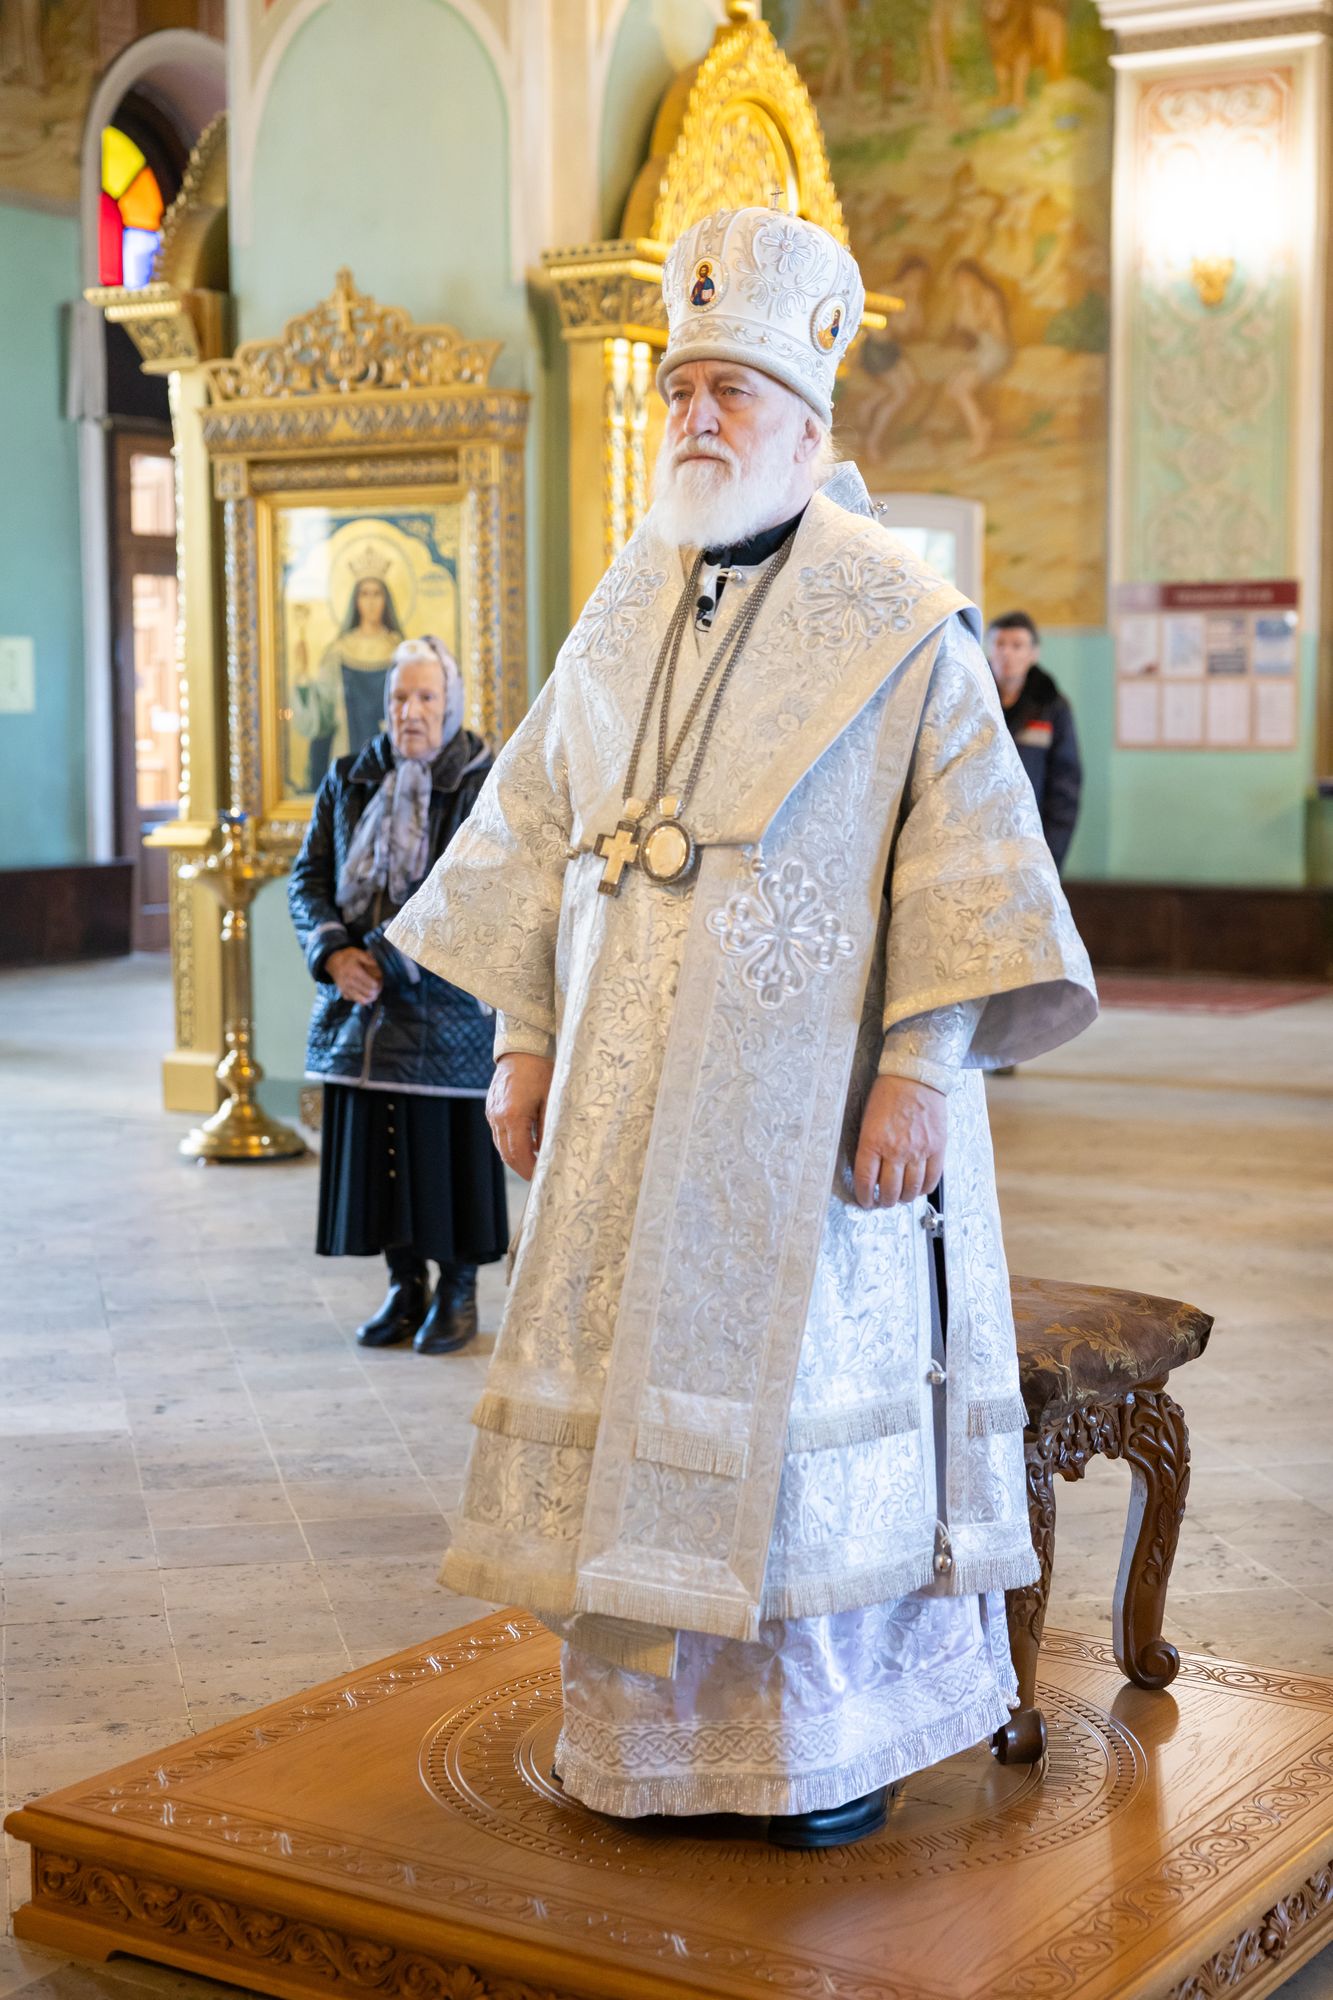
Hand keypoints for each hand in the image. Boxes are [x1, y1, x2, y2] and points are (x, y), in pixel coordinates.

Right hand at [326, 946, 381, 1005]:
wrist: (332, 962)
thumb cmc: (347, 957)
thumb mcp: (359, 953)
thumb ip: (370, 960)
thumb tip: (379, 969)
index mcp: (355, 972)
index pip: (372, 984)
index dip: (379, 983)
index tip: (380, 979)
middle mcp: (350, 983)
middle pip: (369, 993)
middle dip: (377, 990)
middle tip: (379, 985)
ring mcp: (346, 990)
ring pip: (363, 1001)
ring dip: (371, 997)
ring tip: (374, 991)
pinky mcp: (344, 994)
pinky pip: (356, 1001)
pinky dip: (363, 998)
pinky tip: (365, 991)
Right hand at [487, 1053, 553, 1180]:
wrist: (522, 1049)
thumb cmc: (541, 1072)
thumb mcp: (550, 1101)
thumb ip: (547, 1129)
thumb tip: (547, 1153)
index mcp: (513, 1116)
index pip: (518, 1153)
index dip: (528, 1168)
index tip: (540, 1177)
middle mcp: (498, 1117)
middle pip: (506, 1153)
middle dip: (521, 1167)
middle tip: (536, 1174)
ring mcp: (492, 1112)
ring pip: (500, 1145)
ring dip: (515, 1156)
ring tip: (532, 1162)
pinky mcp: (491, 1108)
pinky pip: (498, 1133)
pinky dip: (509, 1143)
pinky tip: (524, 1144)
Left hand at [852, 1073, 946, 1209]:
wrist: (915, 1076)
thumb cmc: (888, 1093)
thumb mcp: (868, 1119)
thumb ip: (870, 1146)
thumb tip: (870, 1171)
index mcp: (873, 1142)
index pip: (866, 1181)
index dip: (864, 1197)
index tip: (865, 1201)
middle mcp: (895, 1150)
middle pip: (889, 1190)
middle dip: (884, 1201)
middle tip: (883, 1201)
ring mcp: (918, 1150)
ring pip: (911, 1189)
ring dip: (904, 1198)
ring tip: (900, 1197)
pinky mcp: (937, 1148)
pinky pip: (933, 1178)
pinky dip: (925, 1189)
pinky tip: (919, 1189)